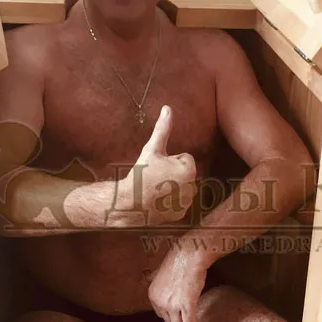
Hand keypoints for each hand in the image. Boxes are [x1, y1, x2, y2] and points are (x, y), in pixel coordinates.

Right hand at [115, 105, 196, 225]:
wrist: (129, 202)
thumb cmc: (141, 173)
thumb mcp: (152, 148)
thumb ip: (163, 128)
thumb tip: (167, 108)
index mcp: (189, 169)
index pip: (185, 158)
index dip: (170, 160)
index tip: (159, 167)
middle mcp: (193, 187)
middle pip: (185, 173)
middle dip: (173, 174)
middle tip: (156, 177)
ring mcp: (187, 202)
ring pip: (182, 187)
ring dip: (173, 187)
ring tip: (156, 188)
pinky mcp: (181, 214)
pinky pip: (178, 202)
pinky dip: (170, 202)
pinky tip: (158, 200)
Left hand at [147, 248, 206, 321]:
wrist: (189, 255)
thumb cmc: (178, 259)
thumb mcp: (158, 270)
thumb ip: (151, 276)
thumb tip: (145, 276)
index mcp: (153, 295)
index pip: (160, 314)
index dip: (170, 314)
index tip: (178, 312)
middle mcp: (160, 302)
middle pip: (168, 321)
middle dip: (178, 319)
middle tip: (186, 316)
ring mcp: (172, 305)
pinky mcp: (186, 305)